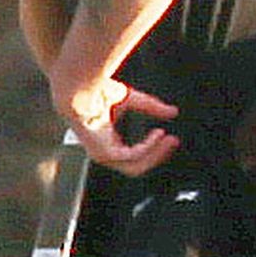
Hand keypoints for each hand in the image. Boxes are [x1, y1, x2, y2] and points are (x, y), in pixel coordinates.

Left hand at [56, 78, 179, 176]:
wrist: (80, 90)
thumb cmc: (96, 91)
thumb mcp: (131, 100)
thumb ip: (151, 107)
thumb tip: (173, 112)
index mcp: (108, 142)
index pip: (134, 156)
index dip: (154, 148)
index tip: (169, 136)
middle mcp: (104, 152)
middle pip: (138, 166)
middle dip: (159, 155)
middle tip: (174, 142)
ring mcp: (103, 156)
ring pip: (137, 167)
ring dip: (157, 154)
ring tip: (169, 139)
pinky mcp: (106, 154)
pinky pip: (134, 156)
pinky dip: (149, 146)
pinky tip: (158, 134)